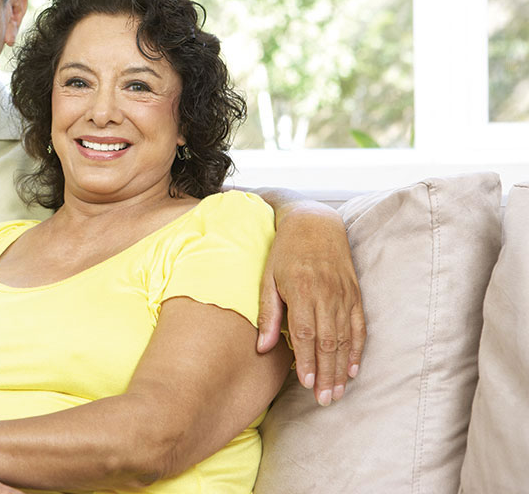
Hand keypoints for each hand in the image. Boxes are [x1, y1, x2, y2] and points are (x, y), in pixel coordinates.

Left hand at [256, 207, 364, 405]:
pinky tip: (354, 368)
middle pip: (328, 342)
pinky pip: (359, 327)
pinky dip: (358, 349)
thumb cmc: (284, 253)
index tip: (306, 383)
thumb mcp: (267, 278)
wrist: (315, 223)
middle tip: (324, 399)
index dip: (306, 360)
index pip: (305, 333)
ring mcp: (344, 295)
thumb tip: (262, 347)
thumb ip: (268, 314)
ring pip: (345, 338)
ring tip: (337, 392)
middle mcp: (326, 295)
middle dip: (327, 373)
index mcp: (301, 291)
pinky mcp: (355, 294)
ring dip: (342, 368)